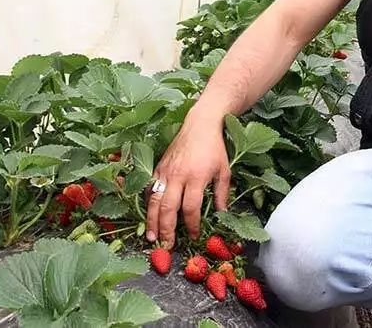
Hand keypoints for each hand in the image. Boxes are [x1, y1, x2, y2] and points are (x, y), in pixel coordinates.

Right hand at [144, 106, 230, 249]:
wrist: (199, 124)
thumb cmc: (214, 148)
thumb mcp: (224, 170)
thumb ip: (222, 193)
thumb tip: (221, 214)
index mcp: (197, 177)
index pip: (191, 207)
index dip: (191, 225)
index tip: (193, 236)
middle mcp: (178, 176)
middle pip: (168, 207)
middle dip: (166, 229)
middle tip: (167, 246)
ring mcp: (165, 171)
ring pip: (154, 200)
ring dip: (152, 221)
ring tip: (152, 237)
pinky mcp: (157, 167)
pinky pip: (149, 189)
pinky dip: (147, 204)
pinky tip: (148, 216)